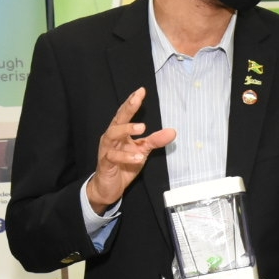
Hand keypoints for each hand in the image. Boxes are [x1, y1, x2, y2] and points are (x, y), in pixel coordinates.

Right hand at [87, 88, 176, 213]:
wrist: (108, 188)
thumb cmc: (123, 165)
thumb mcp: (142, 151)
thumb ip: (155, 140)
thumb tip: (172, 131)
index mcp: (120, 133)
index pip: (125, 114)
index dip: (132, 102)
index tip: (141, 91)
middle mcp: (111, 138)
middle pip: (118, 119)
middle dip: (127, 108)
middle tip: (137, 99)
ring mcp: (107, 150)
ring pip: (112, 135)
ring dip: (127, 130)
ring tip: (142, 128)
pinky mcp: (105, 163)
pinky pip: (113, 157)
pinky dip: (125, 156)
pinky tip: (138, 157)